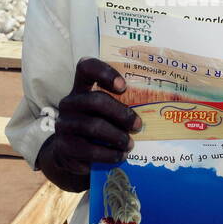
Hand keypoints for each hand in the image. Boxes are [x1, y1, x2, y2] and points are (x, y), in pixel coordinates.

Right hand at [37, 57, 140, 191]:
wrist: (73, 155)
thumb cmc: (98, 127)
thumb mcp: (107, 112)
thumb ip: (122, 105)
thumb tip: (158, 108)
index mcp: (81, 88)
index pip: (86, 67)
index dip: (105, 73)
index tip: (124, 86)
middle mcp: (70, 103)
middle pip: (95, 100)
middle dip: (121, 113)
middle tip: (138, 126)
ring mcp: (64, 124)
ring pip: (93, 126)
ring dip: (117, 137)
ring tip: (130, 145)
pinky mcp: (64, 146)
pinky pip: (89, 149)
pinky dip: (109, 154)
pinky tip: (120, 156)